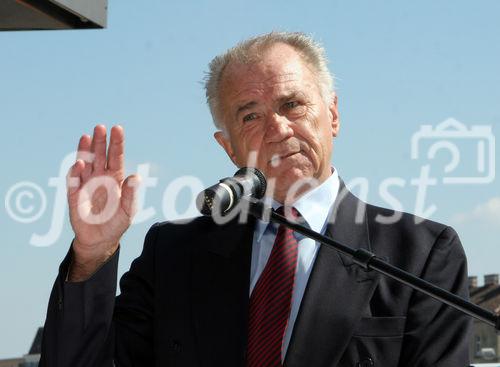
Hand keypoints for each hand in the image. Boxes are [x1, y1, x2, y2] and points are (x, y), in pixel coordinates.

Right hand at [66, 125, 139, 279]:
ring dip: (85, 150)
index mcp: (115, 179)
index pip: (116, 157)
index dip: (117, 143)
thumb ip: (131, 194)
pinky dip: (76, 171)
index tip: (117, 129)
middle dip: (100, 141)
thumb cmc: (116, 223)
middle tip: (100, 127)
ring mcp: (86, 185)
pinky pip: (74, 181)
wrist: (99, 240)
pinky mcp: (74, 195)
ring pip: (85, 163)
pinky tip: (80, 163)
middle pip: (100, 155)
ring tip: (87, 136)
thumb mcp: (128, 211)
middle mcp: (100, 178)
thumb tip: (136, 177)